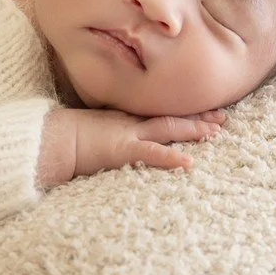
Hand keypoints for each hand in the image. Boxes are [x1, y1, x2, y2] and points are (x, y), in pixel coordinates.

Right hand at [70, 107, 226, 177]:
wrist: (52, 139)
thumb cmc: (68, 136)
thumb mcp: (95, 128)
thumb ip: (111, 129)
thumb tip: (120, 136)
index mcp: (126, 117)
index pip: (161, 111)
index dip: (185, 111)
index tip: (206, 111)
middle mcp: (131, 122)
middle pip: (171, 116)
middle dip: (197, 117)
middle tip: (223, 117)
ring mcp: (128, 134)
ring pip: (167, 128)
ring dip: (193, 130)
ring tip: (215, 131)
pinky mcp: (122, 150)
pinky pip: (151, 154)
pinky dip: (170, 158)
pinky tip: (189, 163)